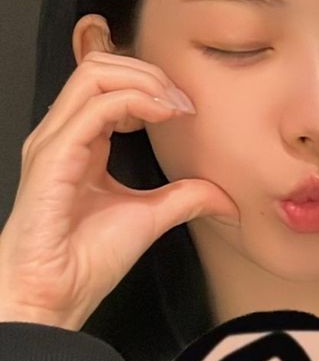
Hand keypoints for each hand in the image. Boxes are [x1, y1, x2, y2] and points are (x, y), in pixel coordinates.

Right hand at [0, 51, 239, 329]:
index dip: (151, 84)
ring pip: (95, 73)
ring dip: (144, 80)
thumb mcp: (149, 218)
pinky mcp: (54, 155)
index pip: (108, 83)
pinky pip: (96, 106)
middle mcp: (63, 135)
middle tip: (183, 101)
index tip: (187, 110)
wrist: (53, 295)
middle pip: (100, 65)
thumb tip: (223, 195)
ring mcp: (55, 141)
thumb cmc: (84, 261)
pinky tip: (163, 117)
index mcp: (80, 143)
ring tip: (175, 106)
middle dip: (148, 72)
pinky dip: (135, 101)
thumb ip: (183, 198)